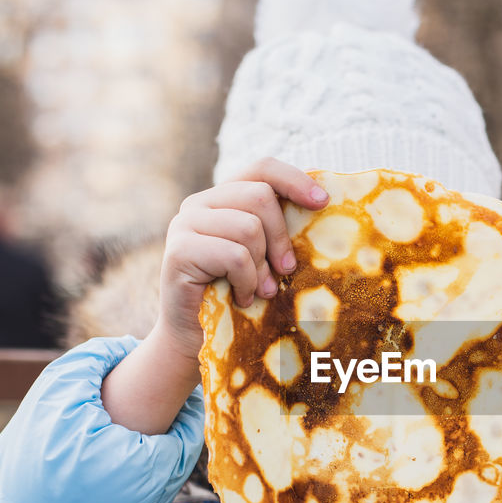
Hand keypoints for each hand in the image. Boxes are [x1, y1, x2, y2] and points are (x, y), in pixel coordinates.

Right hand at [157, 158, 328, 363]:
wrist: (197, 335)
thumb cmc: (238, 294)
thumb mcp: (264, 256)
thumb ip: (278, 230)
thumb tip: (322, 205)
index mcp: (223, 197)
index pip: (262, 167)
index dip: (295, 180)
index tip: (323, 203)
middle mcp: (200, 203)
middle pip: (259, 196)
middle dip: (281, 237)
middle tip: (285, 270)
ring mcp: (185, 224)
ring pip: (248, 227)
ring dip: (262, 267)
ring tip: (260, 290)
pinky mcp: (179, 250)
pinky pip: (234, 256)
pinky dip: (247, 282)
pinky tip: (242, 297)